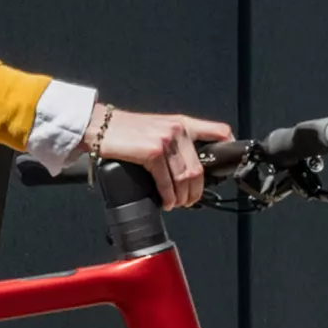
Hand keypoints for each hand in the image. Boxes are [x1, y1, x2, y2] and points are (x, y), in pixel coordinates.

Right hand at [94, 108, 233, 208]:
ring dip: (183, 198)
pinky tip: (167, 202)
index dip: (229, 148)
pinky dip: (169, 197)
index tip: (228, 167)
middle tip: (189, 201)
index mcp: (182, 123)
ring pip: (185, 178)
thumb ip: (174, 142)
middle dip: (196, 191)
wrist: (98, 127)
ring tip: (177, 204)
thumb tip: (188, 170)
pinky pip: (167, 182)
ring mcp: (165, 140)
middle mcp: (177, 129)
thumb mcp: (156, 129)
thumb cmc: (124, 132)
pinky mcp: (152, 152)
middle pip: (200, 168)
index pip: (218, 131)